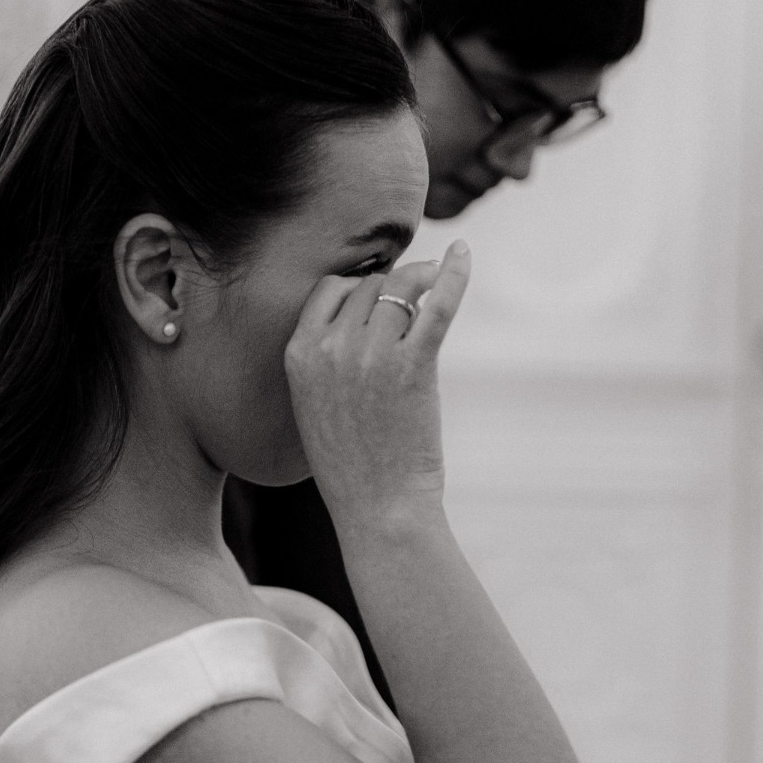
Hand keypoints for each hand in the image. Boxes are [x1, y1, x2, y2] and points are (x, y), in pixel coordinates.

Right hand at [283, 243, 470, 531]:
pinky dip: (454, 275)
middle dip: (392, 285)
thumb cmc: (350, 463)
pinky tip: (464, 255)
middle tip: (413, 293)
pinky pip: (436, 305)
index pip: (328, 290)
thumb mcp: (314, 404)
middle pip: (368, 286)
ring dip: (421, 277)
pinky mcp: (412, 366)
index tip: (377, 298)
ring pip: (400, 287)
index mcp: (298, 354)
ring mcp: (371, 354)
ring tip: (435, 278)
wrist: (377, 507)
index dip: (357, 288)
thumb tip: (357, 319)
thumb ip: (324, 359)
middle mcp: (330, 347)